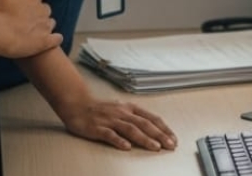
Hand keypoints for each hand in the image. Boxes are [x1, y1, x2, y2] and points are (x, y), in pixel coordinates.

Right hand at [0, 0, 62, 57]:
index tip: (25, 2)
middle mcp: (41, 10)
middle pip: (45, 8)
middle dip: (39, 12)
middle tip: (27, 19)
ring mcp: (45, 25)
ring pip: (50, 22)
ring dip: (44, 25)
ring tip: (33, 32)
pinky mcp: (46, 40)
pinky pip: (57, 38)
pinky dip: (55, 39)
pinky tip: (50, 40)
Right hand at [58, 95, 177, 151]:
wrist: (77, 104)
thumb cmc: (101, 109)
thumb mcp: (121, 109)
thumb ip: (135, 118)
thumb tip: (153, 129)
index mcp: (130, 108)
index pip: (151, 118)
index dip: (164, 128)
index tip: (173, 138)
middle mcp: (122, 113)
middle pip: (144, 124)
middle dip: (159, 135)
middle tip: (170, 145)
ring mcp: (110, 120)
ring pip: (130, 129)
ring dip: (144, 138)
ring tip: (155, 147)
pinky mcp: (98, 128)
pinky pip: (110, 135)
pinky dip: (119, 141)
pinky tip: (127, 147)